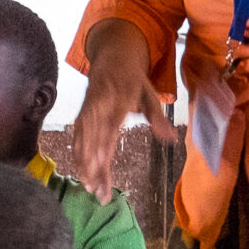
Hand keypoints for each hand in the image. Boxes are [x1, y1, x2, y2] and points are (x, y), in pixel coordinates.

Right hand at [70, 19, 174, 196]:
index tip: (102, 163)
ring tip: (90, 188)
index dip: (104, 143)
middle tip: (98, 190)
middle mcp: (98, 106)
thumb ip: (158, 117)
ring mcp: (87, 111)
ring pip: (83, 141)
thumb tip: (171, 139)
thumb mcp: (150, 93)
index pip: (110, 124)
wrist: (111, 58)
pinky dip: (78, 157)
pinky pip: (77, 139)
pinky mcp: (81, 116)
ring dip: (84, 165)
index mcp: (117, 98)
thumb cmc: (133, 80)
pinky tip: (81, 175)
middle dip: (94, 165)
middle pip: (94, 138)